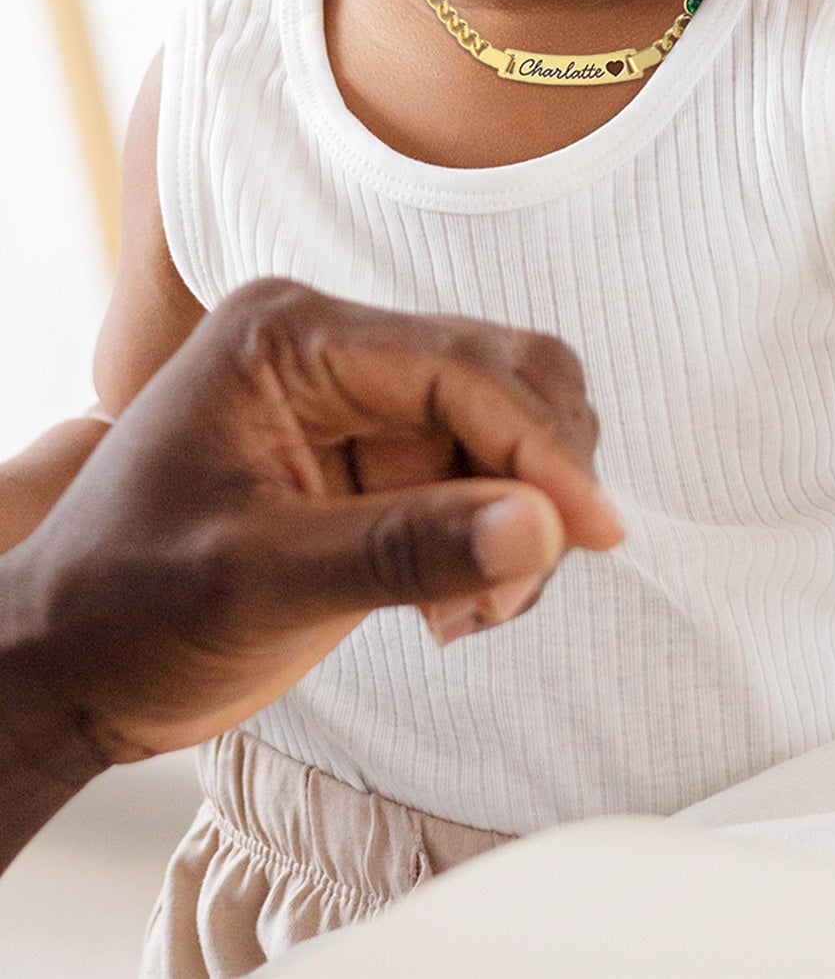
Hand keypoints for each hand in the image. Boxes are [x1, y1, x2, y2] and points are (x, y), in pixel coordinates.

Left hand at [0, 279, 621, 789]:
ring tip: (469, 612)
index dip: (537, 447)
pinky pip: (492, 478)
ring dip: (526, 520)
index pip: (459, 367)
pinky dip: (503, 542)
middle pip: (508, 378)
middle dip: (537, 480)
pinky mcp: (388, 459)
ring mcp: (367, 402)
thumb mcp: (255, 580)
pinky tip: (454, 606)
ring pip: (516, 429)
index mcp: (290, 336)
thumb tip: (544, 528)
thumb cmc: (125, 608)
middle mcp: (338, 349)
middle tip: (516, 586)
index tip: (591, 531)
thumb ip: (403, 546)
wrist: (73, 668)